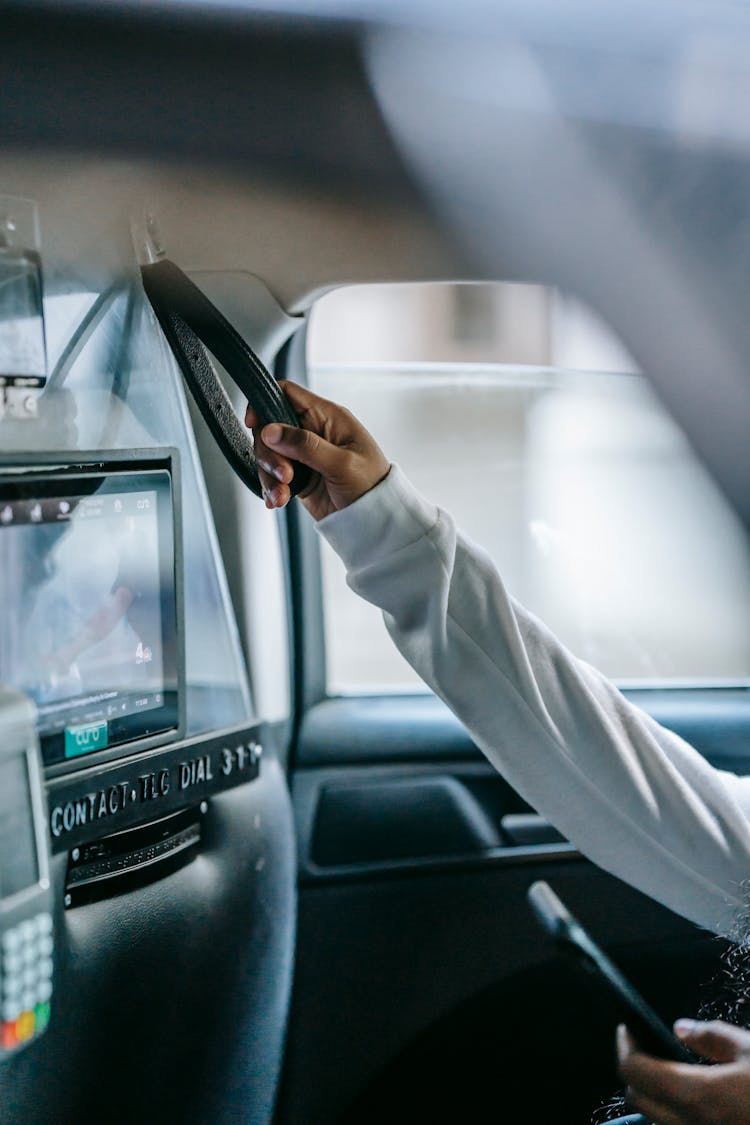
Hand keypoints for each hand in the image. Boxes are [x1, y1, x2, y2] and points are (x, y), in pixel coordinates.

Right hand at [244, 380, 389, 520]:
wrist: (376, 522)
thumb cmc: (372, 487)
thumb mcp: (341, 463)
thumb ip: (305, 445)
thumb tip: (271, 431)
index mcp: (328, 418)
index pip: (288, 394)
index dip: (265, 402)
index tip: (255, 424)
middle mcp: (314, 432)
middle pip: (271, 428)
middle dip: (269, 453)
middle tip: (284, 474)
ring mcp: (305, 455)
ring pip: (269, 455)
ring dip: (269, 475)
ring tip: (282, 494)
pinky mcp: (299, 476)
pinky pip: (273, 476)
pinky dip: (272, 489)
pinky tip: (278, 500)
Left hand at [617, 1019, 749, 1123]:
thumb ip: (712, 1037)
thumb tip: (680, 1029)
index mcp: (696, 1095)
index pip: (634, 1071)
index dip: (624, 1046)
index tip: (627, 1030)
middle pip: (637, 1098)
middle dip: (633, 1071)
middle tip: (644, 1047)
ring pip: (655, 1118)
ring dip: (652, 1095)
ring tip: (667, 1070)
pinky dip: (672, 1111)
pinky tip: (691, 1097)